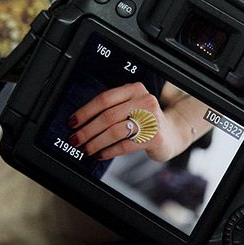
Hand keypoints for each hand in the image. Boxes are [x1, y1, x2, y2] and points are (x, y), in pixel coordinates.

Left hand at [65, 83, 196, 163]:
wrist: (170, 134)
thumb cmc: (144, 121)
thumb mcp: (131, 107)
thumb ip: (112, 108)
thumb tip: (81, 121)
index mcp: (135, 89)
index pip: (105, 99)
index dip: (86, 111)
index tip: (73, 122)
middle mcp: (145, 101)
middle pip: (108, 116)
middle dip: (87, 130)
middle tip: (76, 139)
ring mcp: (151, 119)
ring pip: (115, 131)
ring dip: (96, 142)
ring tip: (87, 149)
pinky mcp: (154, 137)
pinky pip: (125, 145)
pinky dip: (109, 151)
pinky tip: (100, 155)